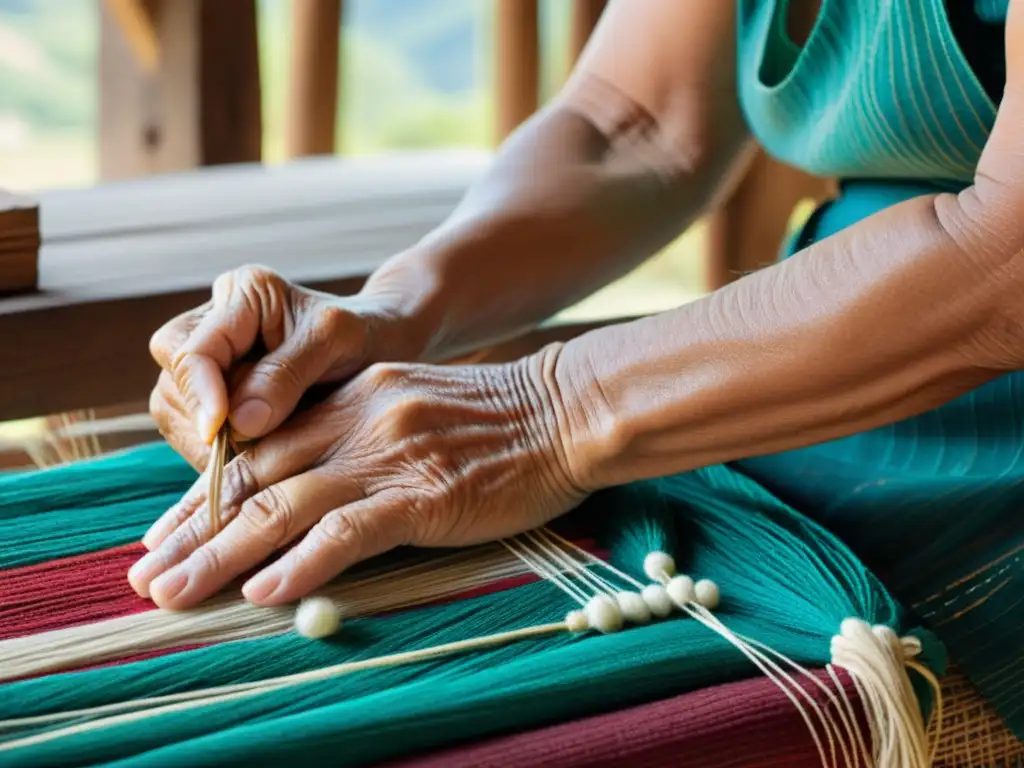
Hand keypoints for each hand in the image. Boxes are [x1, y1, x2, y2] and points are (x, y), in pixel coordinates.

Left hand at [128, 349, 588, 608]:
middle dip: (192, 531)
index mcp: (351, 398)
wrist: (565, 409)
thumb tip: (316, 484)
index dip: (205, 495)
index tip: (166, 531)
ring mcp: (387, 456)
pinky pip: (348, 531)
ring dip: (222, 556)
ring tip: (175, 592)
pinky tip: (264, 592)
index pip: (260, 449)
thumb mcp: (415, 405)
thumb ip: (362, 432)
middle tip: (146, 573)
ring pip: (284, 508)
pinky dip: (301, 564)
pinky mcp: (423, 494)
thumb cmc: (498, 419)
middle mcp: (356, 419)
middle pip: (255, 480)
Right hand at [148, 265, 419, 469]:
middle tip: (248, 454)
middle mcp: (215, 320)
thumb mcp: (336, 342)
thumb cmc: (364, 337)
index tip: (219, 433)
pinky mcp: (214, 390)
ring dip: (209, 442)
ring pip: (175, 409)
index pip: (192, 350)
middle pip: (174, 382)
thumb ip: (287, 374)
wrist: (383, 346)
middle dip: (205, 423)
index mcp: (243, 294)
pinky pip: (193, 427)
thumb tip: (238, 421)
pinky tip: (256, 458)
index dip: (200, 395)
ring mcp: (210, 358)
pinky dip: (218, 450)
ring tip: (260, 457)